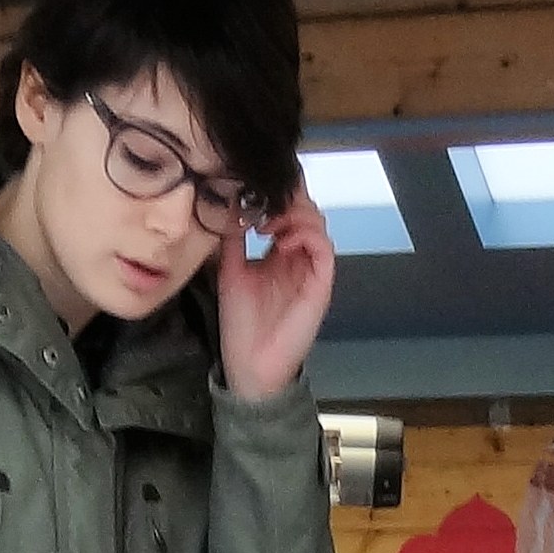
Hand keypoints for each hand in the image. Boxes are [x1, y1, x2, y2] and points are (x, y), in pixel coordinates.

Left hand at [216, 189, 336, 402]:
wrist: (250, 365)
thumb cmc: (241, 324)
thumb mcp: (230, 270)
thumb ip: (233, 238)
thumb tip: (228, 203)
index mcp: (279, 252)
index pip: (288, 209)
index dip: (278, 193)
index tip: (254, 187)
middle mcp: (299, 257)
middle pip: (306, 209)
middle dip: (286, 197)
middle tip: (261, 202)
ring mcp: (311, 270)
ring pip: (318, 223)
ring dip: (295, 214)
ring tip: (268, 224)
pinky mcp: (320, 285)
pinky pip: (324, 249)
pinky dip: (306, 236)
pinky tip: (281, 242)